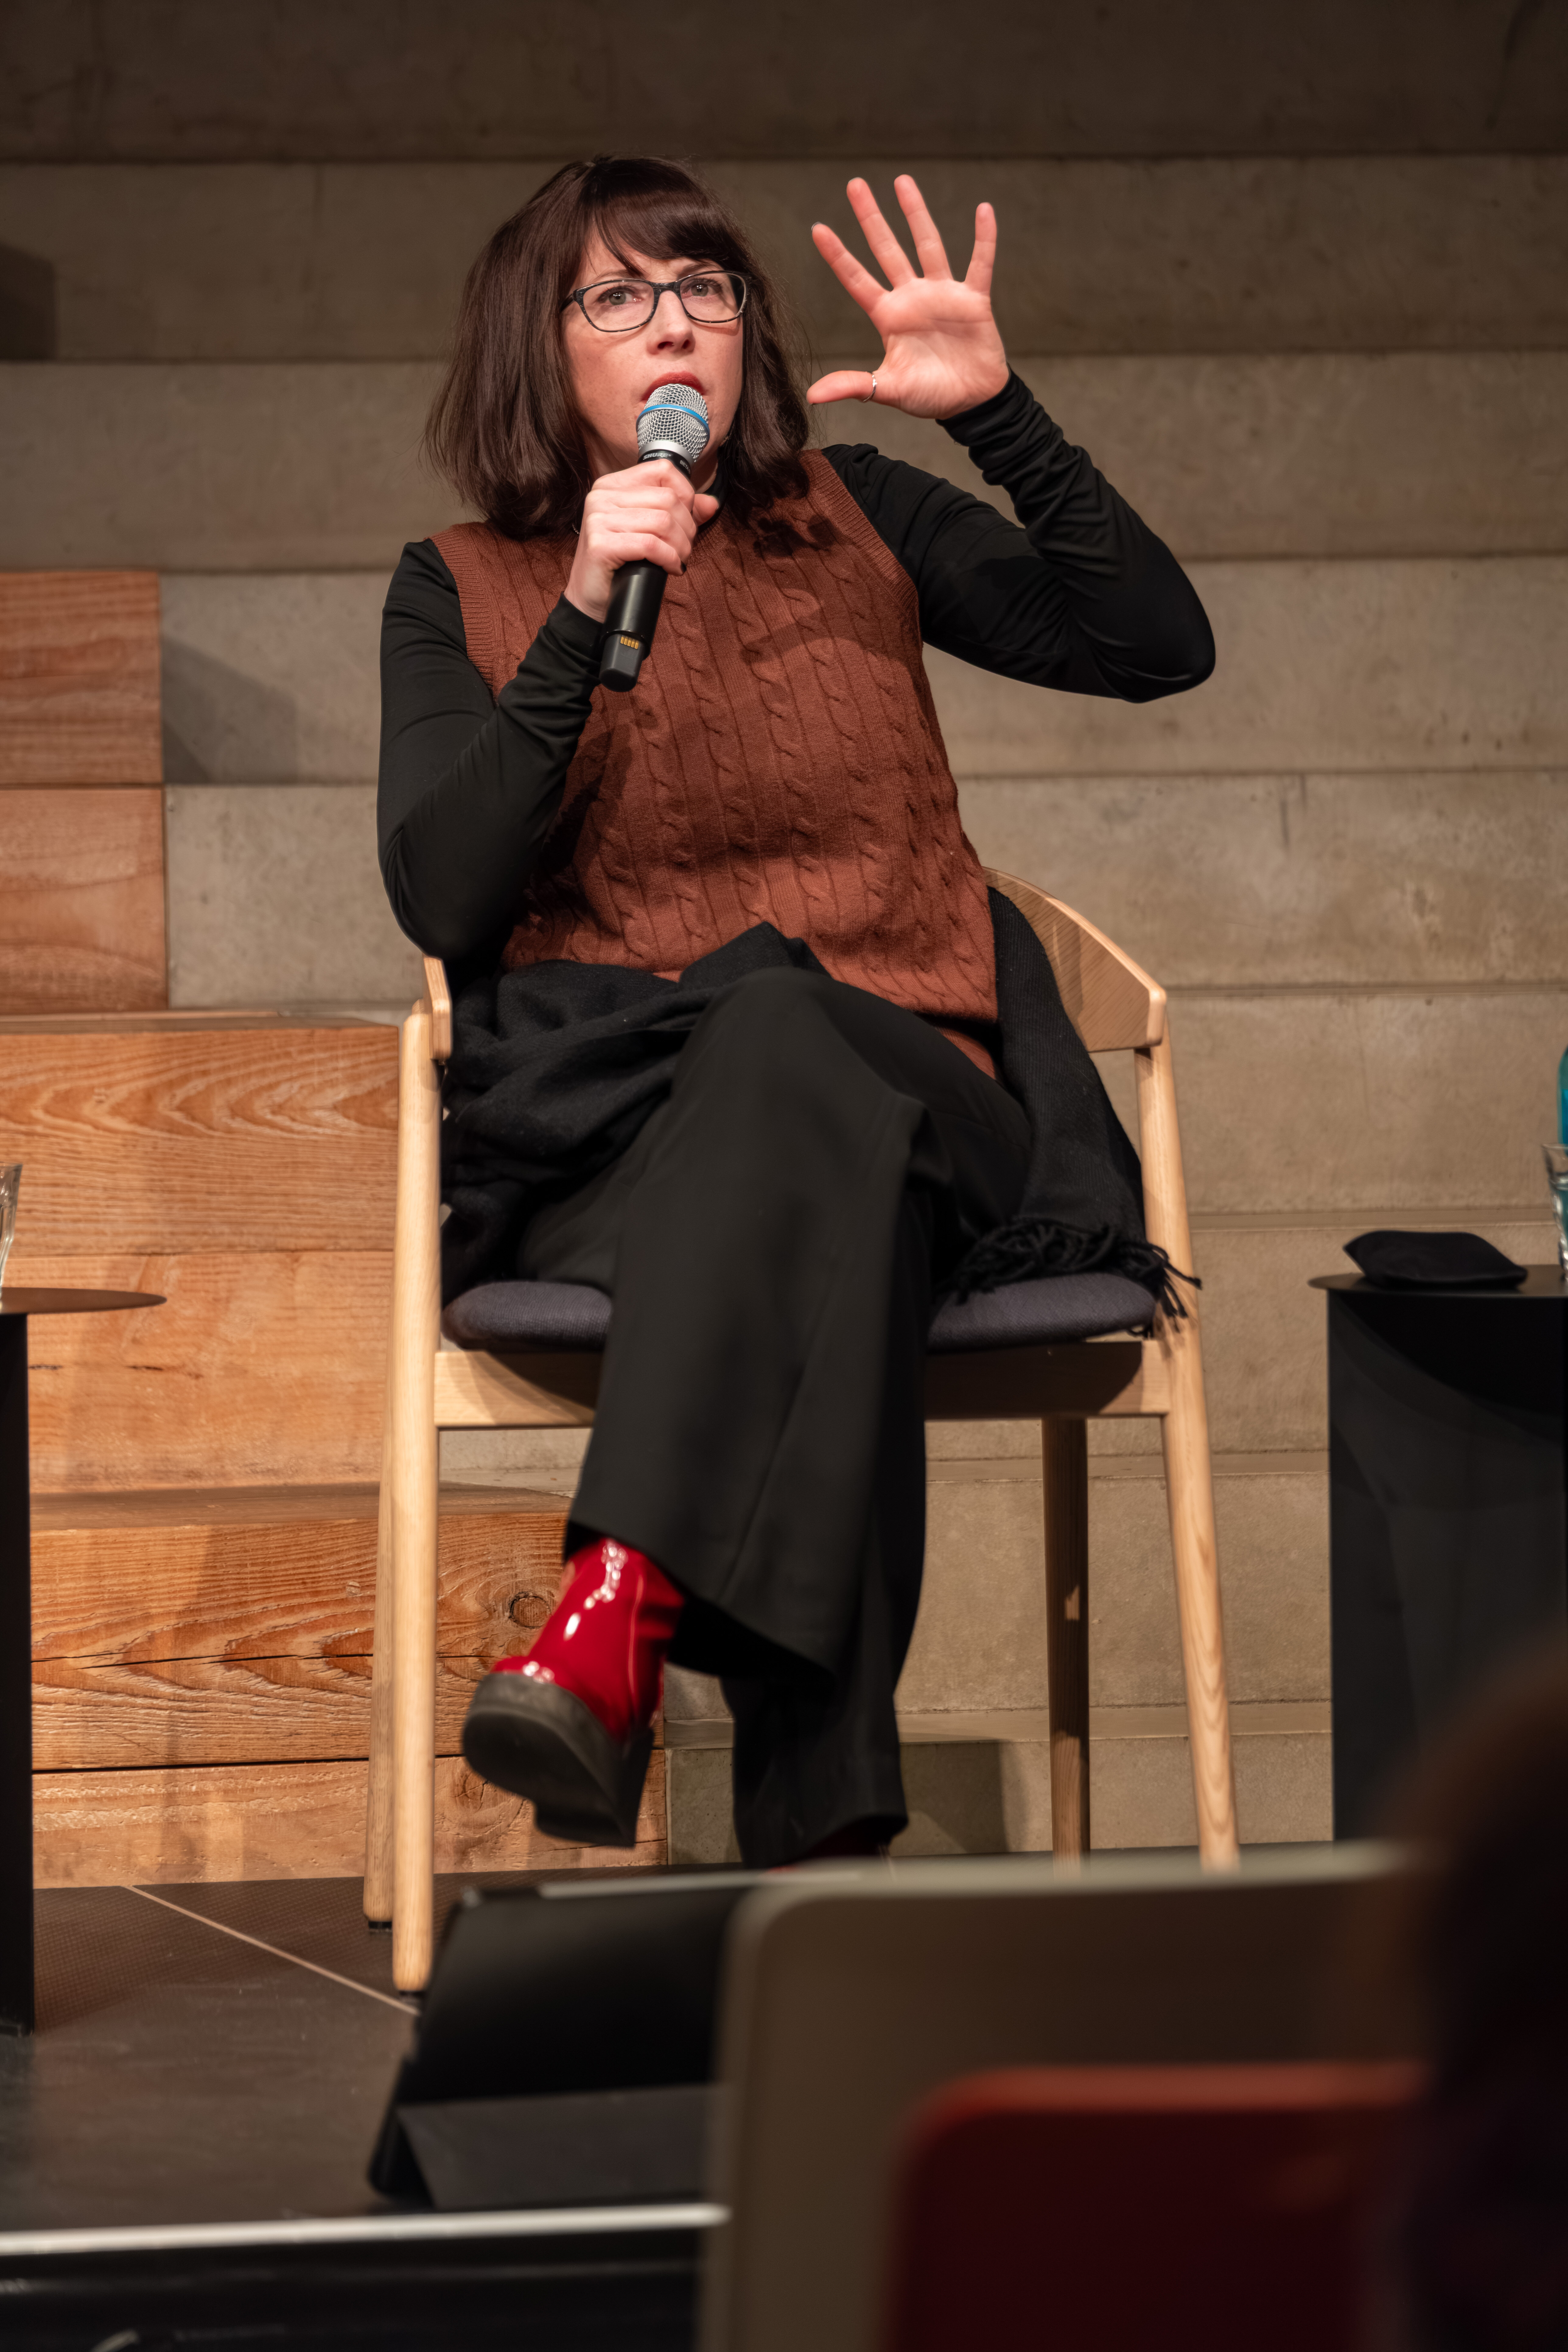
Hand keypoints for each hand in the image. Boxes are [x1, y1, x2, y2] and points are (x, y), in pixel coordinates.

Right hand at [564, 460, 719, 623]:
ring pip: (663, 522)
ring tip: (678, 560)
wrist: (592, 600)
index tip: (687, 520)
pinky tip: (670, 568)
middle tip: (684, 549)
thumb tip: (712, 503)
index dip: (686, 495)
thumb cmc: (621, 564)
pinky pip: (651, 545)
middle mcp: (602, 496)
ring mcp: (598, 519)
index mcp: (612, 485)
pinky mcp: (600, 544)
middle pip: (668, 499)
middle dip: (687, 528)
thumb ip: (679, 512)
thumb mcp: (649, 530)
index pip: (662, 470)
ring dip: (681, 547)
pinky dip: (669, 559)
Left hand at [807, 174, 1009, 422]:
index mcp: (889, 317)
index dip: (838, 256)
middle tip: (855, 184)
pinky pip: (980, 263)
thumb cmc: (931, 396)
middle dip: (871, 218)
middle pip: (887, 249)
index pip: (857, 280)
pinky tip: (983, 210)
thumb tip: (813, 396)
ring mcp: (943, 295)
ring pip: (928, 245)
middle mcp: (912, 298)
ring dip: (916, 214)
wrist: (971, 403)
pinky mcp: (973, 300)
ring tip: (902, 181)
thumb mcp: (889, 390)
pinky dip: (984, 239)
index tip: (817, 228)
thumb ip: (854, 385)